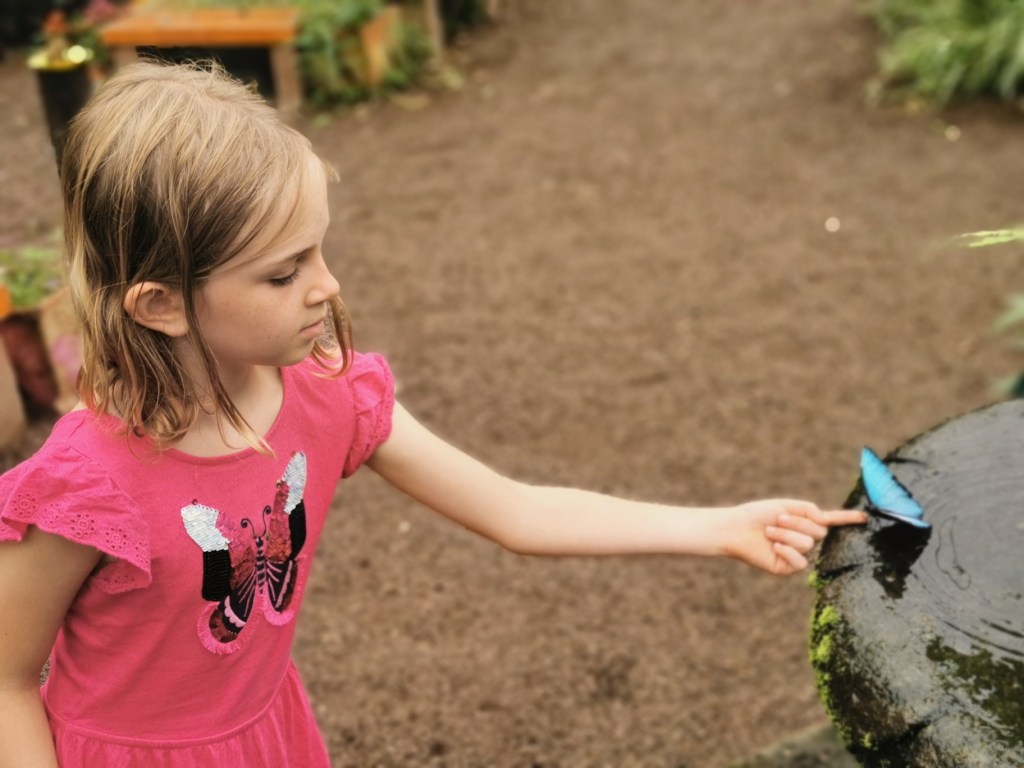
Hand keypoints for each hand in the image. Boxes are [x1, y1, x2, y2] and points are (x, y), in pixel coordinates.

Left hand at [725, 499, 867, 575]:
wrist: (736, 529)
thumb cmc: (758, 515)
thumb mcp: (786, 506)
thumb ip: (809, 510)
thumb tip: (826, 520)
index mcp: (805, 522)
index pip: (832, 521)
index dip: (848, 519)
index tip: (866, 518)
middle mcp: (805, 539)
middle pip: (820, 532)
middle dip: (798, 523)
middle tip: (777, 520)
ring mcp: (798, 554)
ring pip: (808, 544)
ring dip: (787, 535)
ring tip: (769, 532)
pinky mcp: (788, 568)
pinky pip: (800, 561)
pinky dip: (787, 551)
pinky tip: (774, 546)